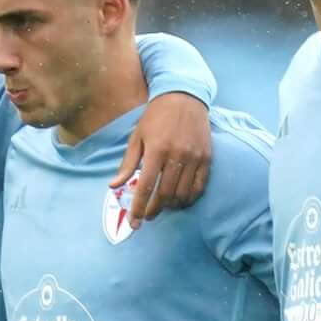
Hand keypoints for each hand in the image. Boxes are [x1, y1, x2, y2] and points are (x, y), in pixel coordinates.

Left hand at [119, 90, 213, 219]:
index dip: (139, 207)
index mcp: (156, 150)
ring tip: (163, 205)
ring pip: (183, 194)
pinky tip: (180, 199)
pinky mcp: (207, 158)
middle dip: (154, 209)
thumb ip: (127, 164)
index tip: (135, 222)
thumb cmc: (156, 117)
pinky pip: (199, 187)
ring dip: (171, 205)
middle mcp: (177, 155)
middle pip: (165, 194)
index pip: (145, 186)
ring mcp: (194, 157)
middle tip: (147, 215)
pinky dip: (189, 198)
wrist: (184, 98)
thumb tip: (114, 186)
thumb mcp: (137, 136)